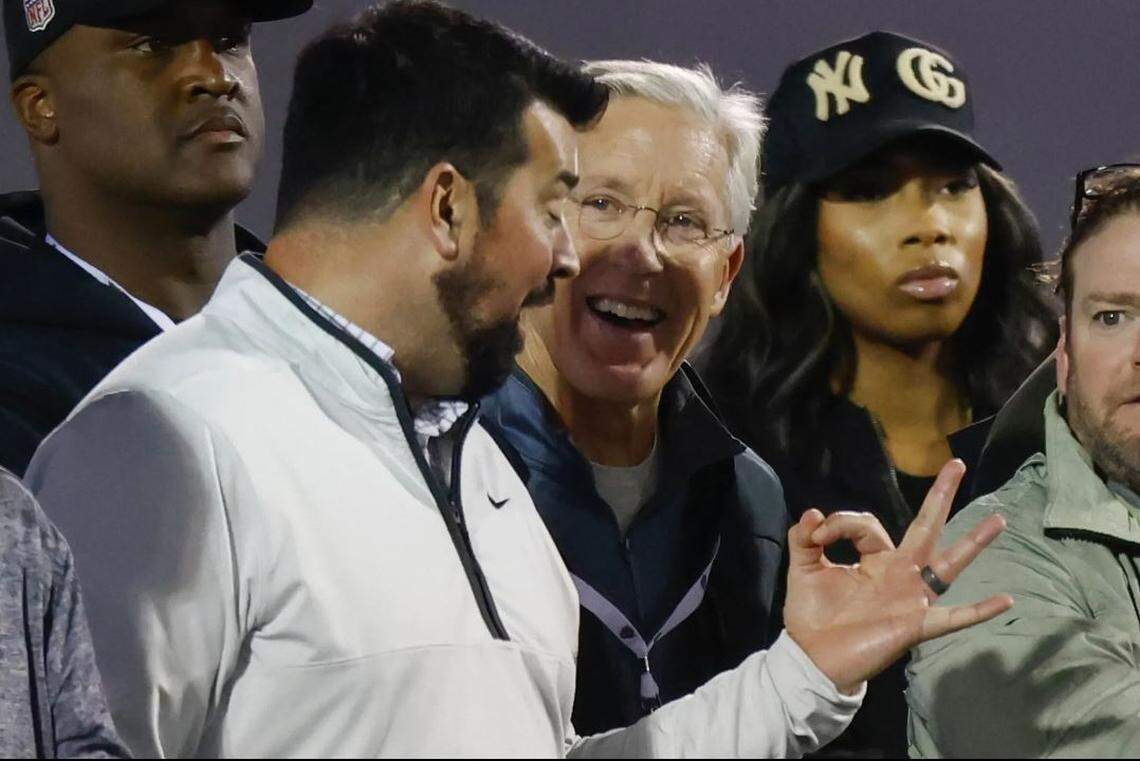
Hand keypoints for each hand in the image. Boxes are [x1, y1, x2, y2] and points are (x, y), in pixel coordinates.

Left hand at [784, 459, 1011, 693]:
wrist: (812, 657)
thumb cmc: (812, 615)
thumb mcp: (803, 569)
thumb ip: (803, 538)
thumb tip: (813, 513)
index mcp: (874, 559)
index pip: (869, 525)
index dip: (841, 522)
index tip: (818, 534)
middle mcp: (899, 574)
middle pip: (926, 529)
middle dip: (940, 496)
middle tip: (957, 464)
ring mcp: (911, 598)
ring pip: (948, 564)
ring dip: (974, 542)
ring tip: (999, 519)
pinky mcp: (915, 624)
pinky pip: (953, 617)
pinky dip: (978, 610)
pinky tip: (1005, 600)